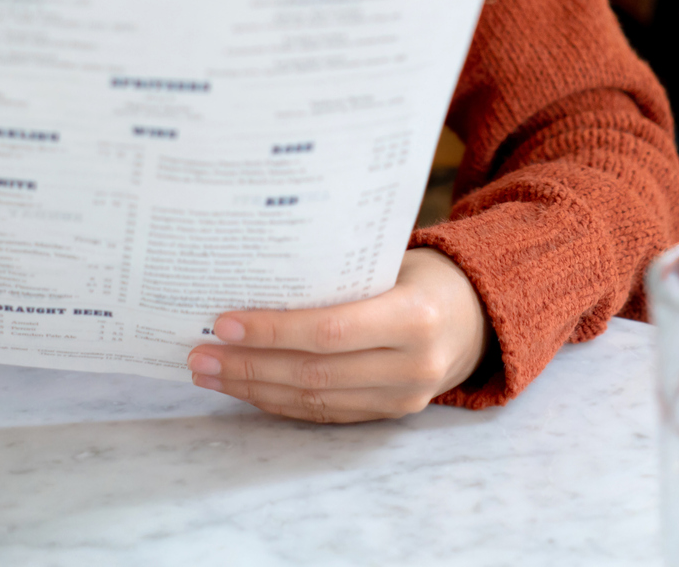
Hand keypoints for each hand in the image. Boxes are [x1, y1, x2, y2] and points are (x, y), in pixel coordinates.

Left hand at [187, 248, 489, 422]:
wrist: (478, 317)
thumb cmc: (425, 276)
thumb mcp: (393, 263)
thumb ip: (338, 276)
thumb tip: (254, 278)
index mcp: (415, 316)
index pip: (331, 330)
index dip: (274, 330)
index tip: (223, 323)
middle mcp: (413, 365)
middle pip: (315, 373)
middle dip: (249, 366)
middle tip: (199, 356)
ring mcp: (403, 397)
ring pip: (314, 400)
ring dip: (255, 389)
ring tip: (210, 373)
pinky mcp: (391, 415)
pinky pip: (325, 414)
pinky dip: (280, 403)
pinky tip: (247, 389)